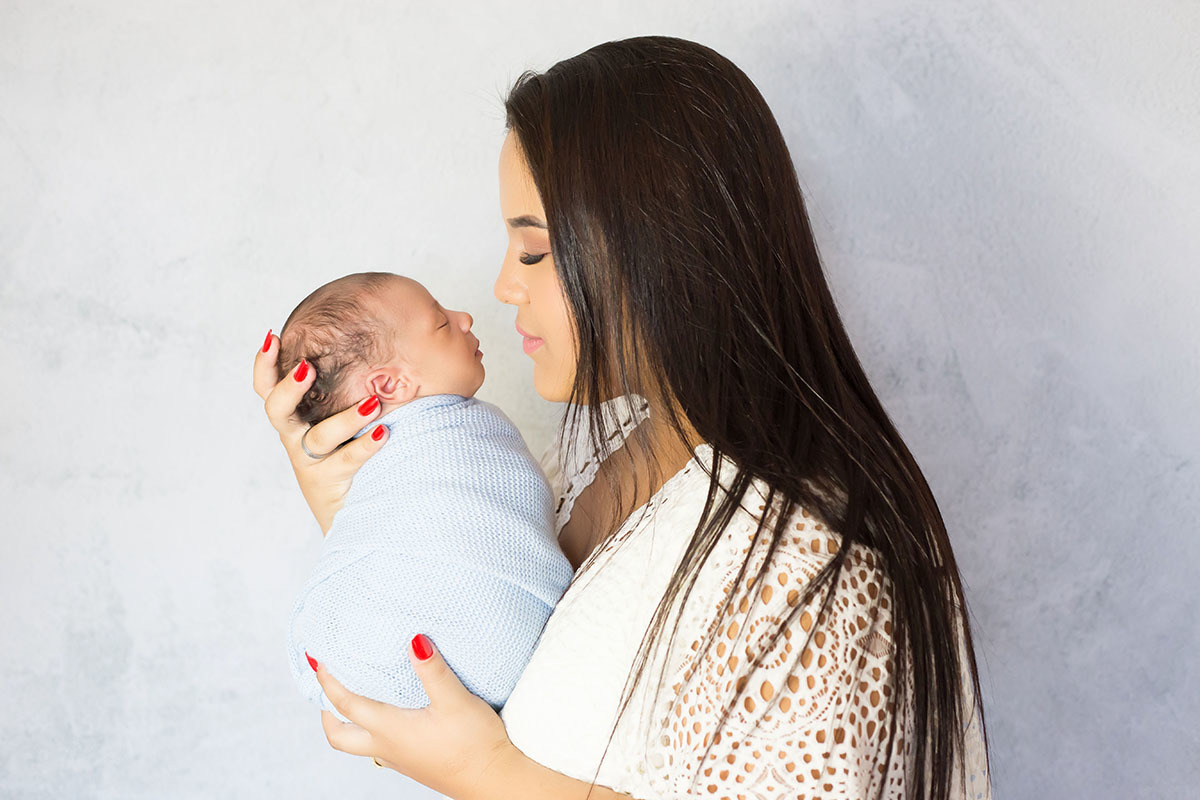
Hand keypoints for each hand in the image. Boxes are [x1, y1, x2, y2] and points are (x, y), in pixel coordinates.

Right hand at [253, 330, 387, 533]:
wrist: (355, 509)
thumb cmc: (360, 447)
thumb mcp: (354, 414)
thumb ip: (374, 379)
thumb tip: (442, 329)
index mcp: (297, 416)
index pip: (268, 387)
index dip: (264, 363)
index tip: (273, 336)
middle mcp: (297, 436)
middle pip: (277, 410)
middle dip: (289, 386)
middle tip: (307, 367)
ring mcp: (312, 461)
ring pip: (319, 437)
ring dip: (346, 418)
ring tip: (373, 404)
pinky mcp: (330, 483)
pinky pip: (346, 463)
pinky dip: (364, 447)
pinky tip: (383, 434)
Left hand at [310, 634, 516, 799]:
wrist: (494, 782)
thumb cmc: (476, 745)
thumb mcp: (456, 701)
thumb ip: (433, 671)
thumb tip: (414, 641)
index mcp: (391, 729)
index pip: (347, 704)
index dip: (328, 681)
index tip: (317, 659)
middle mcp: (388, 747)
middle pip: (340, 736)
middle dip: (326, 711)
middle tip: (326, 687)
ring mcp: (400, 759)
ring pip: (358, 744)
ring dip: (347, 722)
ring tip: (353, 699)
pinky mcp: (414, 763)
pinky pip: (380, 748)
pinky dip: (372, 730)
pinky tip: (391, 718)